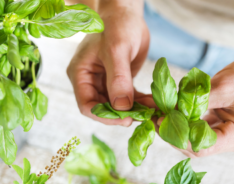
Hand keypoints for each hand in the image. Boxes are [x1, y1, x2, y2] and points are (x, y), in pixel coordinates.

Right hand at [67, 0, 150, 126]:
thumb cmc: (116, 24)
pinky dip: (140, 103)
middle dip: (123, 115)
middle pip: (103, 109)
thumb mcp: (116, 49)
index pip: (87, 105)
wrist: (126, 14)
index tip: (126, 119)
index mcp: (80, 74)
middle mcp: (90, 82)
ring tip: (152, 110)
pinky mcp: (118, 83)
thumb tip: (122, 107)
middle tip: (143, 116)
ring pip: (117, 106)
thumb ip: (118, 78)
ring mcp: (104, 83)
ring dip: (135, 110)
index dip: (105, 116)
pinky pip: (128, 98)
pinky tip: (153, 103)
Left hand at [157, 50, 233, 156]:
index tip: (163, 122)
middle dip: (173, 135)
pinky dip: (182, 122)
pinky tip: (170, 113)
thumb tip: (170, 108)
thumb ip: (198, 99)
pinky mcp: (217, 127)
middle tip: (156, 119)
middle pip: (194, 147)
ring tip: (160, 116)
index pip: (202, 148)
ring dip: (175, 129)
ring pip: (192, 140)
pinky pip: (195, 129)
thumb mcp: (225, 85)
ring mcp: (223, 135)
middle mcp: (229, 141)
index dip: (179, 138)